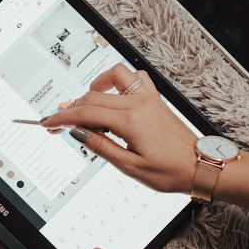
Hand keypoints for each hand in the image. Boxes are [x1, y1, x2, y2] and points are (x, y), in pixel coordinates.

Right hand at [39, 64, 198, 193]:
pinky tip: (112, 94)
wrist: (199, 165)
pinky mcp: (154, 99)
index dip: (62, 118)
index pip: (85, 113)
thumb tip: (78, 133)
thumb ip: (101, 146)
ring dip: (93, 88)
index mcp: (130, 120)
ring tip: (84, 104)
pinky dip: (117, 81)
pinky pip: (133, 77)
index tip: (48, 123)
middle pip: (92, 97)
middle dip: (70, 108)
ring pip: (111, 79)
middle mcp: (138, 103)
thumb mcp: (130, 167)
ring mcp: (148, 97)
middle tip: (57, 121)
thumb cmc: (170, 170)